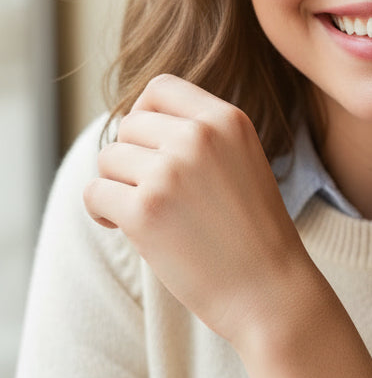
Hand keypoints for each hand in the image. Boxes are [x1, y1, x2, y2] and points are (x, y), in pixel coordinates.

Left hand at [83, 74, 306, 343]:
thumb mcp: (244, 163)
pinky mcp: (145, 210)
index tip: (149, 147)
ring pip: (108, 159)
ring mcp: (170, 172)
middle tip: (152, 193)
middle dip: (132, 159)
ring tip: (146, 214)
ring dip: (117, 186)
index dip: (145, 114)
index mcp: (228, 120)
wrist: (270, 290)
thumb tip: (134, 126)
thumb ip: (201, 137)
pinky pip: (95, 193)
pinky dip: (102, 213)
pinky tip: (125, 228)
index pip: (161, 87)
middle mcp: (199, 137)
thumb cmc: (256, 233)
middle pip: (130, 126)